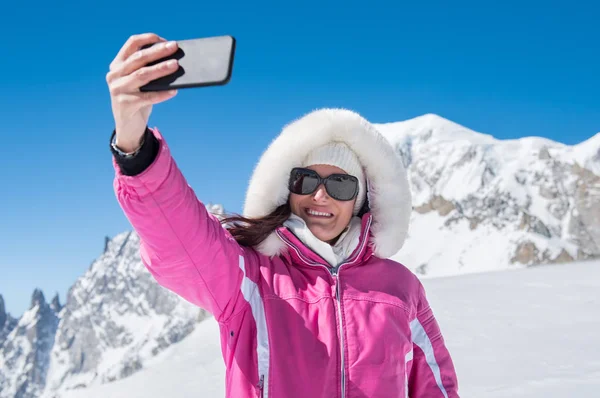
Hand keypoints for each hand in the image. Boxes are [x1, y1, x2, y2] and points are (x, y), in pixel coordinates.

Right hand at [106, 33, 179, 151]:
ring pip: (142, 75)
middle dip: (158, 51)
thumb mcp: (139, 82)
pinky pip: (147, 97)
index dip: (148, 39)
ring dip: (160, 69)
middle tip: (174, 47)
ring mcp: (118, 89)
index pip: (131, 44)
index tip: (165, 39)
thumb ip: (148, 70)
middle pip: (138, 58)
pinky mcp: (125, 104)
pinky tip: (174, 91)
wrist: (128, 126)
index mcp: (117, 64)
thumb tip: (173, 60)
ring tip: (175, 65)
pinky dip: (162, 94)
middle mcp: (115, 75)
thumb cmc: (138, 99)